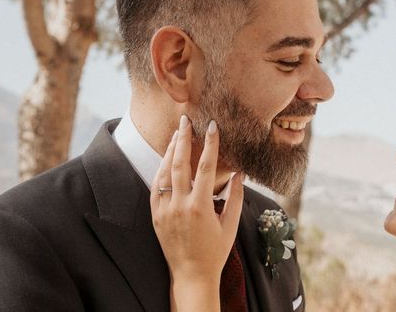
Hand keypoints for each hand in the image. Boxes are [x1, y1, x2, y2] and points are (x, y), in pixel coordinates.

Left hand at [150, 116, 243, 306]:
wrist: (191, 275)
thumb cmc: (215, 251)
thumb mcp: (230, 224)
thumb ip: (235, 196)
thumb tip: (240, 171)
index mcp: (200, 206)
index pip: (205, 167)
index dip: (209, 144)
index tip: (212, 126)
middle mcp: (179, 206)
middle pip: (179, 163)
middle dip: (183, 138)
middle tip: (185, 120)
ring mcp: (164, 210)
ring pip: (164, 172)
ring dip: (170, 151)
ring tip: (176, 133)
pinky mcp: (155, 216)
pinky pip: (156, 187)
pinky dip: (161, 170)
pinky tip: (166, 158)